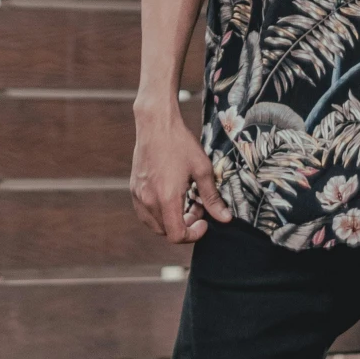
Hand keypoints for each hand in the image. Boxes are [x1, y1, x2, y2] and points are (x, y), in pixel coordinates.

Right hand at [130, 103, 230, 241]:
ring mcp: (139, 195)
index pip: (177, 235)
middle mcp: (149, 200)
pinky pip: (145, 214)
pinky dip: (158, 214)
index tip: (204, 222)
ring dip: (171, 221)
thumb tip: (225, 219)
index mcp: (166, 198)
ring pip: (155, 225)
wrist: (156, 122)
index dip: (193, 234)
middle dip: (185, 225)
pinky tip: (169, 197)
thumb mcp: (202, 168)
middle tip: (197, 206)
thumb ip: (212, 198)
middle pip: (167, 232)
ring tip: (184, 200)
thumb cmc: (179, 142)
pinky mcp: (134, 189)